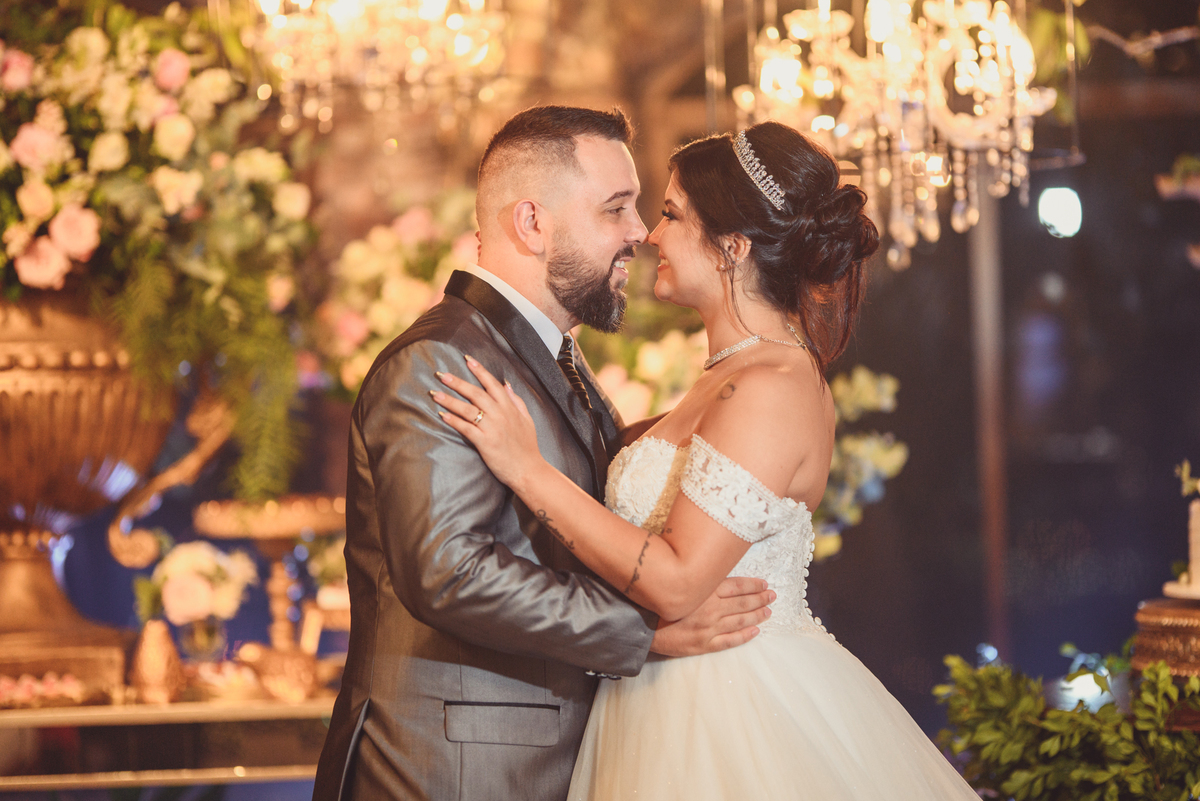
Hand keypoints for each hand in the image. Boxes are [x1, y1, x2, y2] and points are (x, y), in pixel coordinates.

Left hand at [432, 355, 545, 490]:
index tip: (467, 359)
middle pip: (476, 393)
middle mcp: (500, 415)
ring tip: (435, 393)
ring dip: (450, 400)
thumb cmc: (527, 447)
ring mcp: (492, 428)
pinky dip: (453, 421)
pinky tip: (442, 415)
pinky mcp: (485, 442)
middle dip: (457, 382)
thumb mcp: (527, 420)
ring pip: (468, 409)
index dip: (479, 370)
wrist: (529, 470)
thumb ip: (516, 401)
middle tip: (441, 374)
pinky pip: (466, 428)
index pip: (492, 384)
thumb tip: (507, 384)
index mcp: (510, 408)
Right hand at [650, 577, 774, 656]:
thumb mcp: (679, 583)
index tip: (764, 583)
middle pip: (742, 602)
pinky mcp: (704, 645)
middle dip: (760, 598)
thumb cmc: (658, 602)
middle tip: (773, 596)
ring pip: (740, 621)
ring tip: (768, 612)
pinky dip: (744, 636)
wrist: (642, 626)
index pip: (736, 586)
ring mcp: (709, 629)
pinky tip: (755, 632)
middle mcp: (711, 609)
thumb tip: (713, 569)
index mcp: (705, 592)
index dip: (753, 585)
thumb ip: (697, 579)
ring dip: (756, 616)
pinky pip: (730, 641)